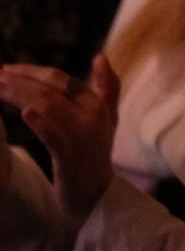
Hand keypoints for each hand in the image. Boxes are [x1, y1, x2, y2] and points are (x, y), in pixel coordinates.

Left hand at [0, 55, 120, 224]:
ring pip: (46, 107)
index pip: (61, 79)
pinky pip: (53, 135)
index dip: (31, 71)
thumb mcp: (108, 119)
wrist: (96, 195)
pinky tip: (25, 113)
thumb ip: (108, 88)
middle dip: (19, 80)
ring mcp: (82, 136)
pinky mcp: (70, 157)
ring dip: (18, 95)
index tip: (6, 69)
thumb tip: (100, 56)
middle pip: (50, 90)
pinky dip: (40, 122)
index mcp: (98, 104)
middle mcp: (93, 116)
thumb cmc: (96, 154)